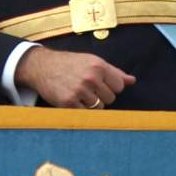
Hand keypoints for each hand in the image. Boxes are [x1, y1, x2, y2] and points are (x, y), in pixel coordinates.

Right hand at [14, 47, 134, 108]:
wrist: (42, 66)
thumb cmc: (70, 63)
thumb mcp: (92, 61)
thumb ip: (113, 72)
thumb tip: (132, 81)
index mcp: (98, 66)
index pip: (119, 86)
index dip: (110, 86)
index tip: (99, 83)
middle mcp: (90, 77)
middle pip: (110, 99)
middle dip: (101, 96)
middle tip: (87, 88)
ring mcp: (79, 91)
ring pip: (99, 108)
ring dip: (91, 104)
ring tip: (79, 93)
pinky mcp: (69, 102)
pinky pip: (85, 114)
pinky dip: (81, 110)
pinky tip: (73, 100)